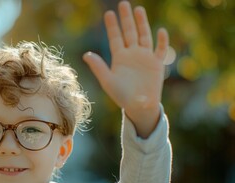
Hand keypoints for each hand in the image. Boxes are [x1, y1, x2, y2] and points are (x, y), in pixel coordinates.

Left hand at [83, 1, 168, 137]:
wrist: (138, 106)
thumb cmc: (122, 96)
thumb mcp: (108, 81)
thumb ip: (98, 67)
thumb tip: (86, 54)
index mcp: (119, 58)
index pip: (115, 38)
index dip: (112, 26)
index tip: (109, 14)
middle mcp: (132, 55)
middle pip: (129, 33)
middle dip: (126, 19)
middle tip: (123, 4)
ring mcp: (145, 58)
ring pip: (144, 36)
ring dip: (142, 24)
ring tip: (139, 10)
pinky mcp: (157, 64)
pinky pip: (160, 50)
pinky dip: (162, 42)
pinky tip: (161, 31)